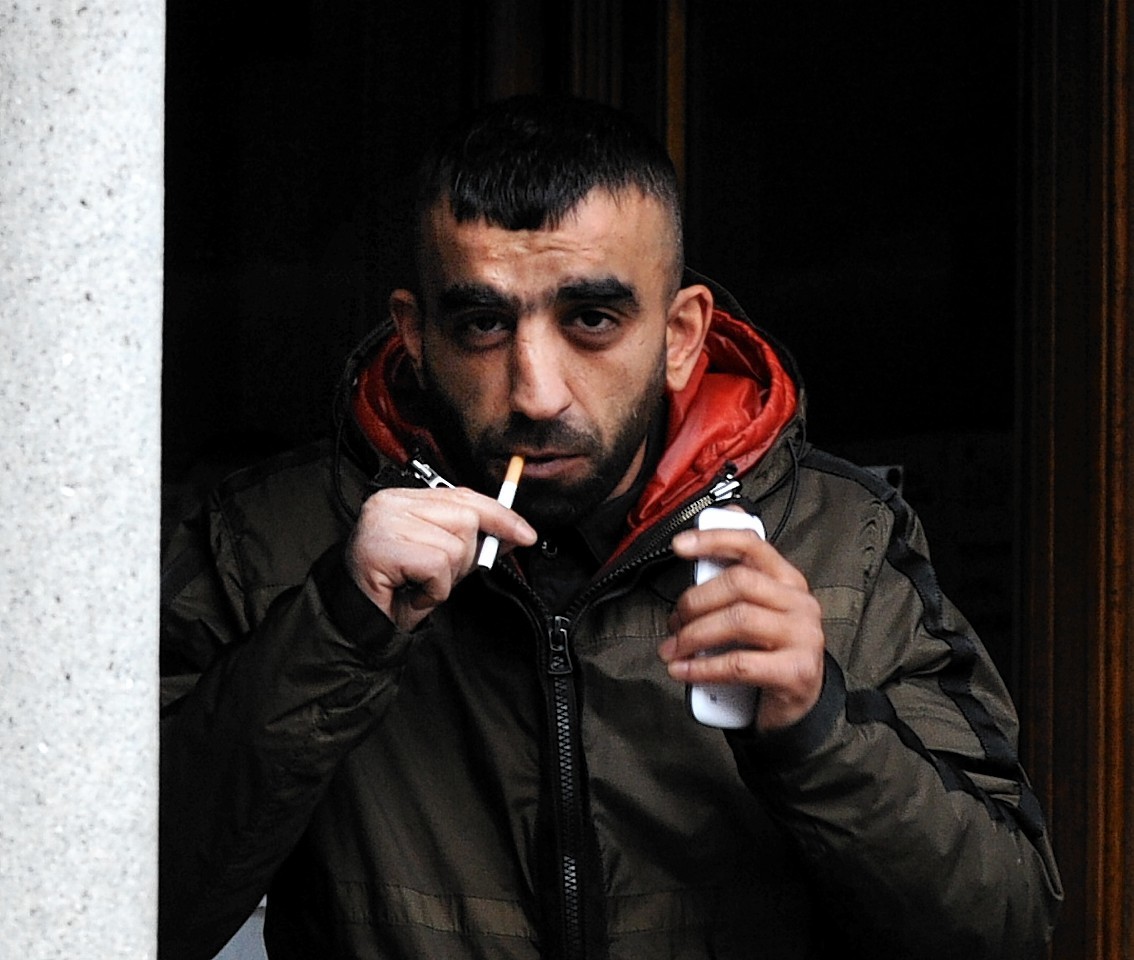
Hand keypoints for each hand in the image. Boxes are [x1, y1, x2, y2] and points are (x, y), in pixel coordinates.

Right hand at [347, 486, 536, 630]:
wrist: (359, 622)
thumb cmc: (398, 590)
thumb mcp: (443, 559)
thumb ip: (473, 540)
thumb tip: (515, 532)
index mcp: (404, 498)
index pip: (464, 496)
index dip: (499, 515)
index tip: (525, 534)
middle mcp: (391, 502)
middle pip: (465, 518)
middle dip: (466, 555)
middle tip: (439, 577)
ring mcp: (383, 522)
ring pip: (454, 545)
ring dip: (447, 577)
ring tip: (420, 585)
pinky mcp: (382, 547)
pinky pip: (437, 566)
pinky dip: (434, 589)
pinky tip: (413, 593)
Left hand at [658, 525, 825, 731]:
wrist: (795, 706)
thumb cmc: (766, 654)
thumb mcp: (752, 614)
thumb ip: (729, 587)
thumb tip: (692, 558)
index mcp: (787, 581)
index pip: (751, 545)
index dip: (713, 540)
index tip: (679, 545)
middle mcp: (799, 603)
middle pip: (739, 583)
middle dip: (695, 600)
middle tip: (674, 621)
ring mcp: (803, 636)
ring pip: (738, 620)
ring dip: (694, 635)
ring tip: (673, 649)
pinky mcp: (797, 671)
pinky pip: (740, 664)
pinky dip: (703, 668)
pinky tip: (683, 671)